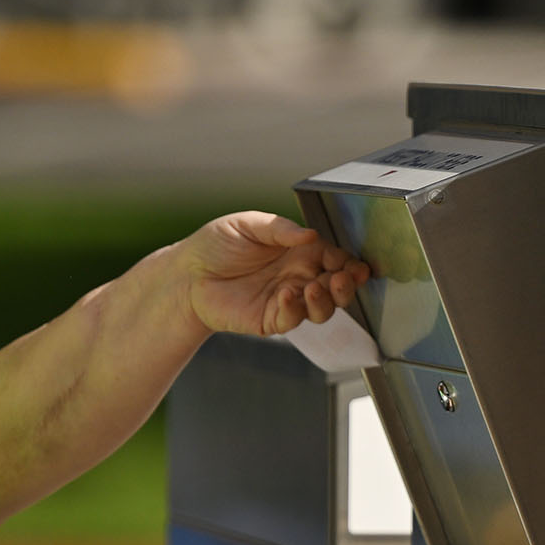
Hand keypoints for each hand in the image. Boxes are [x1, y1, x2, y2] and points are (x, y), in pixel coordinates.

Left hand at [177, 212, 370, 338]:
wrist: (188, 273)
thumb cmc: (216, 244)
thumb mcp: (249, 224)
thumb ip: (281, 230)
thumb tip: (310, 234)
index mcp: (300, 252)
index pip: (335, 259)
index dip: (349, 264)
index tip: (356, 266)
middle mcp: (299, 277)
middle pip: (336, 287)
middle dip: (346, 285)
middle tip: (345, 278)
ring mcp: (287, 300)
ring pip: (321, 309)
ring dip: (326, 301)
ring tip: (316, 288)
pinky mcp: (271, 319)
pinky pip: (292, 319)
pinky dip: (295, 309)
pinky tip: (287, 295)